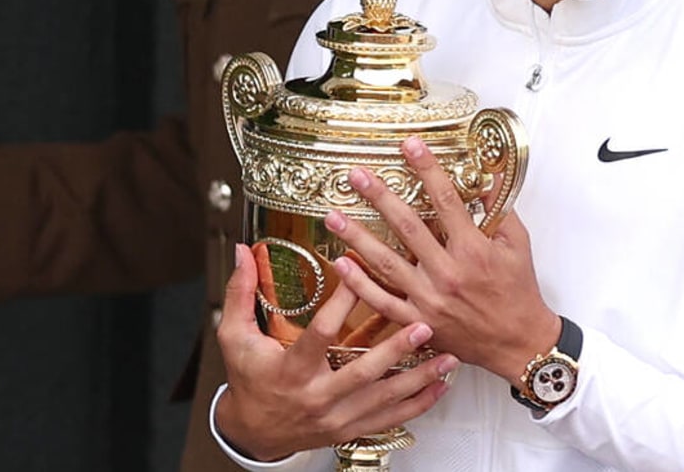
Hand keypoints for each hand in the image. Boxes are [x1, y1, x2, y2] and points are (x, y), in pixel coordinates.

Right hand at [214, 242, 456, 461]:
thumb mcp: (235, 336)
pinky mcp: (350, 430)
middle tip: (423, 326)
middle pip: (362, 372)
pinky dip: (418, 404)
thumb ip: (239, 293)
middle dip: (396, 349)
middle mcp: (317, 396)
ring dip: (418, 378)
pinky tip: (439, 387)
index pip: (320, 335)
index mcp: (291, 370)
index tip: (359, 275)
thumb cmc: (248, 379)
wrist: (253, 431)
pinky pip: (390, 420)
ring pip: (384, 400)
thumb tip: (241, 251)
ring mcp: (337, 417)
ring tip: (448, 358)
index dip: (340, 304)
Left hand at [324, 136, 559, 384]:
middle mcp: (448, 273)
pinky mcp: (418, 323)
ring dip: (356, 237)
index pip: (446, 199)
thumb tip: (487, 178)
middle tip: (356, 175)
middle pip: (407, 226)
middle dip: (380, 197)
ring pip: (386, 263)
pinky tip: (340, 264)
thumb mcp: (518, 245)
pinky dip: (359, 284)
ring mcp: (430, 299)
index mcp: (474, 250)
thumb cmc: (519, 294)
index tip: (410, 145)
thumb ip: (500, 210)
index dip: (427, 168)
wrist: (519, 344)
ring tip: (333, 216)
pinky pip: (382, 301)